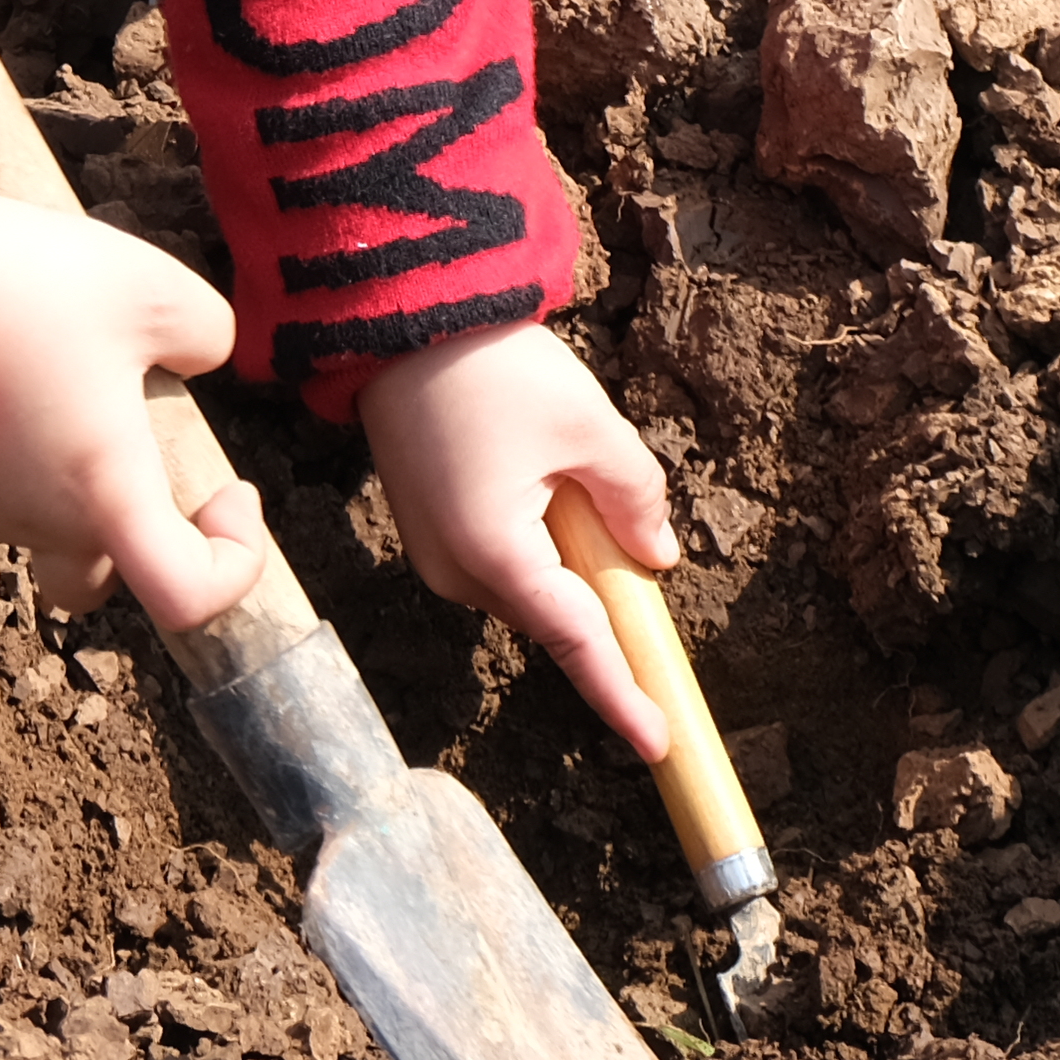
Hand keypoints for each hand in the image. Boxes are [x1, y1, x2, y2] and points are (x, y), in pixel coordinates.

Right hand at [0, 204, 274, 634]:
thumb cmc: (22, 297)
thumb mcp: (145, 286)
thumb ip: (202, 328)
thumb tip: (202, 354)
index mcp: (106, 498)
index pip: (187, 597)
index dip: (231, 563)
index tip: (231, 489)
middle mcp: (38, 522)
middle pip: (105, 566)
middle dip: (139, 518)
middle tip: (144, 427)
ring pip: (46, 515)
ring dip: (75, 457)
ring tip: (70, 349)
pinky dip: (23, 435)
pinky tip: (18, 350)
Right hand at [356, 321, 677, 755]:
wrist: (400, 316)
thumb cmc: (494, 369)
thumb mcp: (589, 426)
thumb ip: (634, 498)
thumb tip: (655, 556)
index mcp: (495, 554)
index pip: (575, 642)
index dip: (621, 695)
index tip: (659, 743)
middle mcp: (454, 570)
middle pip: (552, 611)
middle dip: (599, 591)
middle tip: (636, 537)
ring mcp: (431, 552)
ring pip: (525, 583)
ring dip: (564, 555)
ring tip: (568, 466)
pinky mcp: (424, 527)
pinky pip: (496, 556)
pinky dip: (533, 537)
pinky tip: (539, 473)